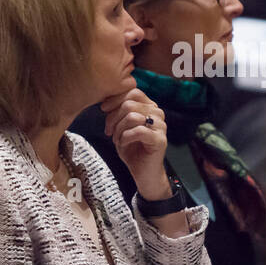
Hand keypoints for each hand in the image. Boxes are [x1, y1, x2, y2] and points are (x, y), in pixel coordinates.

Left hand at [99, 82, 168, 198]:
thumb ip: (118, 111)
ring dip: (118, 129)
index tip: (103, 110)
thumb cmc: (131, 149)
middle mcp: (158, 113)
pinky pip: (137, 131)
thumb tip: (105, 102)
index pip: (133, 92)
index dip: (115, 99)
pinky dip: (125, 138)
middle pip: (129, 104)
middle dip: (113, 118)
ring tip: (116, 140)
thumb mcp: (121, 126)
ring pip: (132, 116)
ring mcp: (161, 126)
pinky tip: (123, 144)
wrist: (142, 172)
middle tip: (108, 131)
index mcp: (150, 106)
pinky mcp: (160, 140)